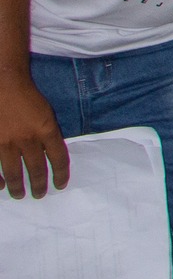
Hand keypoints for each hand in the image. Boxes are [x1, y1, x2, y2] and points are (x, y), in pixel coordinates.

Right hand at [0, 71, 66, 197]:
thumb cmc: (27, 96)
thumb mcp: (47, 113)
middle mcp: (28, 138)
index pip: (59, 158)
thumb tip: (51, 155)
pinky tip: (0, 185)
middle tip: (39, 195)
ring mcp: (7, 142)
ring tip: (20, 195)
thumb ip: (49, 133)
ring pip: (14, 171)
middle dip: (39, 185)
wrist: (4, 83)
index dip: (61, 174)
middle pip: (36, 169)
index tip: (61, 185)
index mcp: (46, 129)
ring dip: (18, 186)